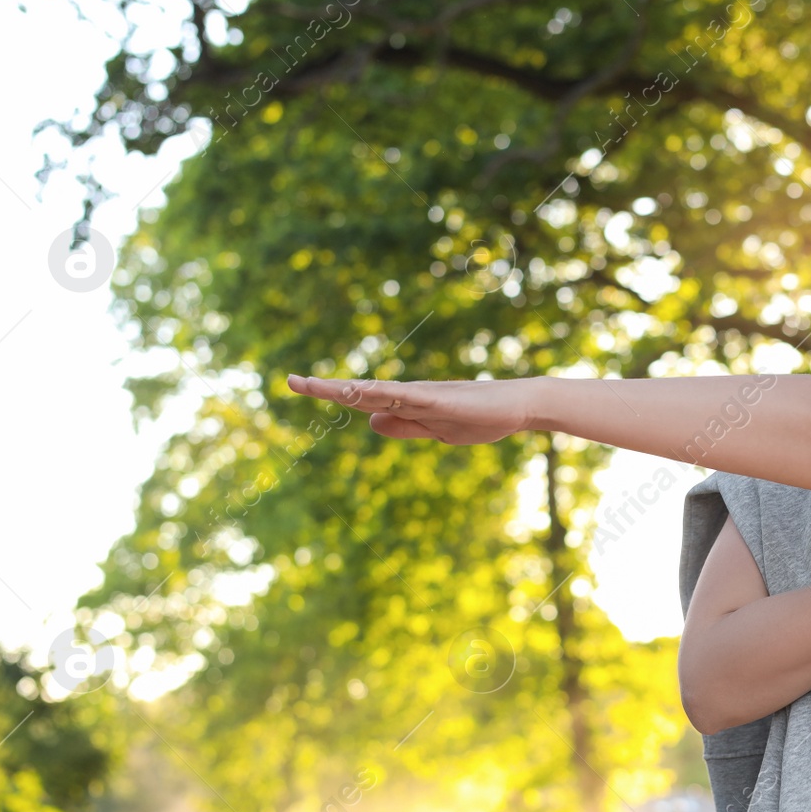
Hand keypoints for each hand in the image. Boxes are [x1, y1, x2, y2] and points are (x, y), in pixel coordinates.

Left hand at [286, 373, 535, 442]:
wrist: (519, 407)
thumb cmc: (482, 416)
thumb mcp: (436, 430)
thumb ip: (405, 427)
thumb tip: (370, 421)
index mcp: (408, 404)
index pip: (362, 399)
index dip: (332, 393)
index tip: (300, 384)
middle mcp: (410, 395)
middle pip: (362, 391)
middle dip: (328, 388)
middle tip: (291, 380)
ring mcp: (426, 395)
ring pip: (379, 391)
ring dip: (348, 389)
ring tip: (317, 385)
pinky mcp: (443, 400)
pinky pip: (408, 398)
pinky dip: (385, 394)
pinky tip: (366, 393)